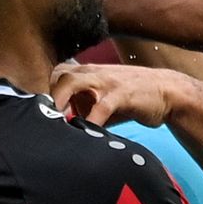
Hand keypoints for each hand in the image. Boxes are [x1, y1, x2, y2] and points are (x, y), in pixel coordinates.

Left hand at [50, 63, 187, 127]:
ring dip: (59, 100)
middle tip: (38, 116)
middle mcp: (93, 72)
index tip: (34, 110)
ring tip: (53, 120)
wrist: (168, 91)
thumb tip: (64, 128)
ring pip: (74, 82)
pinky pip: (101, 107)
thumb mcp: (104, 98)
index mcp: (87, 72)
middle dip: (44, 94)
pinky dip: (91, 119)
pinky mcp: (122, 94)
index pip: (54, 74)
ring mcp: (107, 82)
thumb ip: (84, 108)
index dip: (42, 90)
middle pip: (58, 74)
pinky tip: (85, 132)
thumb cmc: (134, 97)